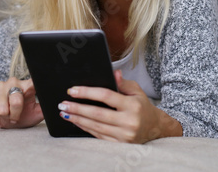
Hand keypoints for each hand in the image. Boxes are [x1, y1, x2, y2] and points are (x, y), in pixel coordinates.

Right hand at [0, 77, 42, 128]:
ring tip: (5, 118)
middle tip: (15, 118)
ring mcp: (0, 86)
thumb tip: (58, 107)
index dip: (35, 84)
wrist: (2, 121)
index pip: (33, 82)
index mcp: (28, 86)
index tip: (35, 87)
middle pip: (16, 99)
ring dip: (4, 116)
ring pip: (3, 105)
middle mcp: (14, 82)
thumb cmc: (21, 116)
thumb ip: (45, 109)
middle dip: (15, 113)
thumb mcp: (35, 113)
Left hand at [57, 70, 181, 142]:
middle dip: (77, 108)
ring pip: (95, 126)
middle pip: (97, 113)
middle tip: (63, 104)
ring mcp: (124, 135)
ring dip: (77, 119)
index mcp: (132, 105)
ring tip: (65, 113)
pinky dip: (85, 128)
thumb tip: (113, 73)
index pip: (106, 96)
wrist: (155, 128)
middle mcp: (129, 121)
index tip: (73, 90)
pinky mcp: (120, 144)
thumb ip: (123, 82)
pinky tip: (76, 122)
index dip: (87, 92)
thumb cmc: (142, 106)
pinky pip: (98, 135)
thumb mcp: (136, 91)